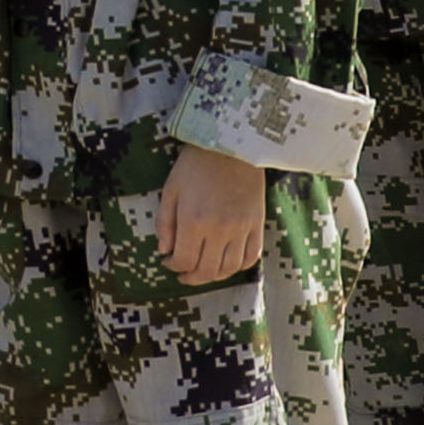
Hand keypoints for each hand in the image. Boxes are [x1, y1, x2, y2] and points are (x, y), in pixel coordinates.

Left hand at [159, 142, 267, 284]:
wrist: (232, 147)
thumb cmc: (195, 166)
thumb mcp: (171, 190)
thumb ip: (165, 223)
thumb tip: (165, 251)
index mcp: (194, 221)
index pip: (184, 260)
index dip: (173, 266)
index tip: (168, 262)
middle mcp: (220, 230)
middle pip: (207, 270)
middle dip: (192, 277)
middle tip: (183, 275)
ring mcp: (242, 229)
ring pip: (230, 268)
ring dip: (215, 276)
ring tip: (203, 271)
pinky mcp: (258, 225)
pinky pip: (251, 257)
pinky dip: (239, 266)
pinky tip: (227, 263)